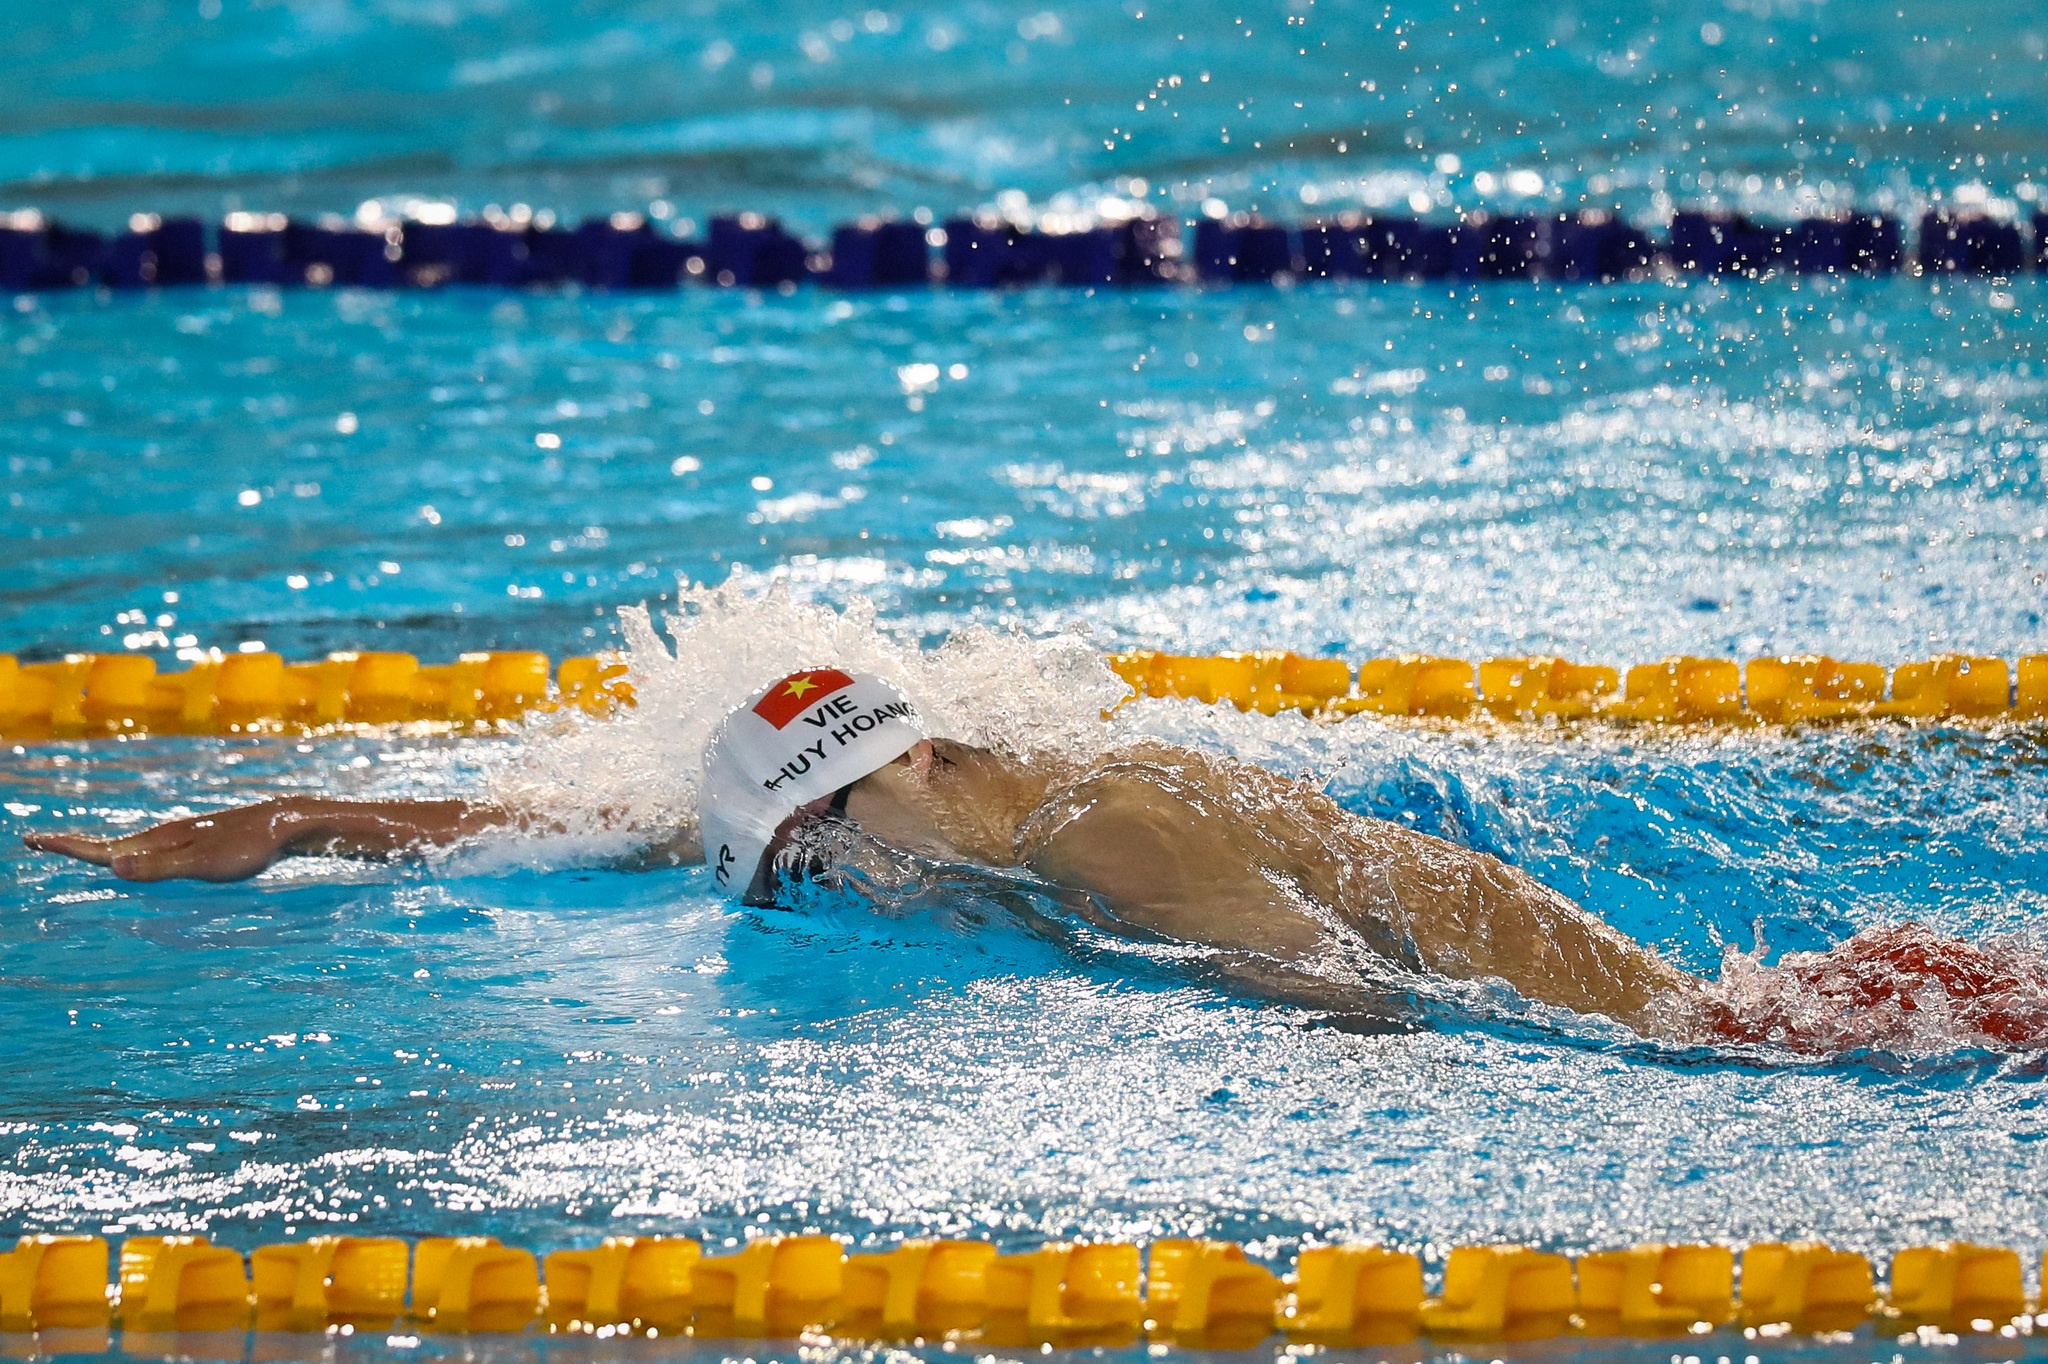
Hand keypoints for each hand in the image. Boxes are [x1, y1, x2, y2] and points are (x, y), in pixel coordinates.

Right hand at [23, 802, 301, 881]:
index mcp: (159, 840)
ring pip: (133, 846)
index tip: (31, 840)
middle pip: (112, 845)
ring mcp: (183, 837)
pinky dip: (133, 854)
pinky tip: (139, 859)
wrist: (285, 825)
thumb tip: (113, 865)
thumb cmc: (247, 848)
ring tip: (78, 852)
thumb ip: (159, 867)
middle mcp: (166, 835)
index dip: (67, 846)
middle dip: (75, 847)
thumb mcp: (202, 863)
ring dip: (102, 849)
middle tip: (38, 843)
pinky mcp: (200, 841)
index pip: (103, 847)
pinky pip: (155, 850)